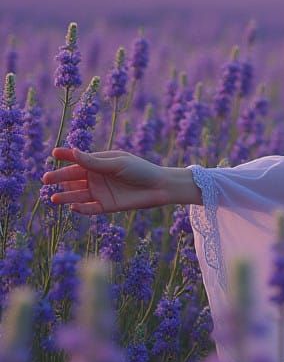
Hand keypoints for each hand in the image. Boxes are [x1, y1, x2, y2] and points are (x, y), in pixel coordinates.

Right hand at [43, 147, 173, 214]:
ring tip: (54, 198)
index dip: (66, 155)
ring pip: (78, 194)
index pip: (79, 159)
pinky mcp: (105, 206)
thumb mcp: (117, 164)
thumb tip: (73, 152)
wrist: (159, 187)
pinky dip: (81, 209)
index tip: (54, 153)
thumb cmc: (141, 170)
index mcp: (99, 162)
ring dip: (66, 196)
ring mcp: (100, 192)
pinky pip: (89, 208)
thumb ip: (95, 162)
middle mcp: (96, 177)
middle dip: (59, 178)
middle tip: (46, 179)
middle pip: (74, 178)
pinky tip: (74, 207)